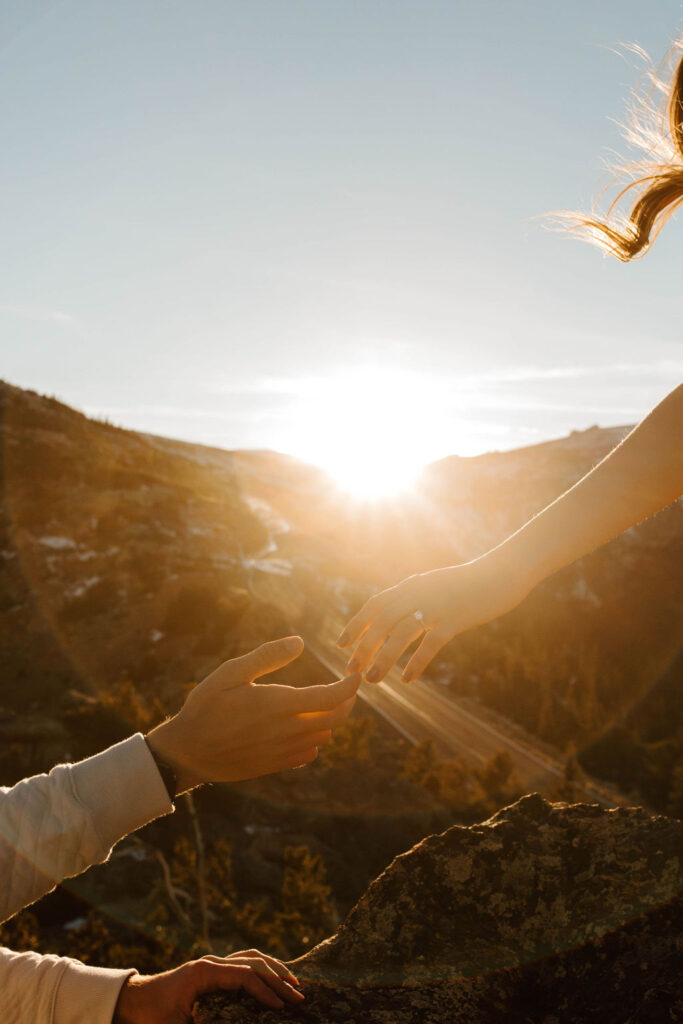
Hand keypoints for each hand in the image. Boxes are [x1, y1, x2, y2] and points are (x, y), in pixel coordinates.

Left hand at [113, 949, 303, 1022]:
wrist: (133, 1002)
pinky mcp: (214, 968)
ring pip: (252, 957)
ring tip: (294, 984)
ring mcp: (213, 962)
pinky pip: (244, 962)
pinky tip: (275, 979)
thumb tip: (237, 1020)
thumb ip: (203, 1023)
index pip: (244, 975)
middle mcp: (211, 962)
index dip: (265, 991)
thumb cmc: (152, 1018)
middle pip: (253, 963)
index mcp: (204, 972)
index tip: (282, 1007)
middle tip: (299, 997)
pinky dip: (263, 968)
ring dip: (275, 969)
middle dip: (278, 979)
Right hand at [146, 636, 358, 790]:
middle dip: (347, 701)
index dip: (350, 686)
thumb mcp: (231, 672)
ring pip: (323, 736)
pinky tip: (302, 726)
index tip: (355, 674)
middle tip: (345, 687)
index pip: (330, 698)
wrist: (188, 752)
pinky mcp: (276, 765)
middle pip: (335, 719)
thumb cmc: (206, 706)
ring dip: (329, 719)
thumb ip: (267, 657)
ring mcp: (283, 751)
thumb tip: (299, 642)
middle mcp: (286, 731)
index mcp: (278, 704)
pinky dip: (314, 738)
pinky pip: (308, 753)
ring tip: (322, 702)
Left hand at [337, 554, 531, 682]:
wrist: (502, 573)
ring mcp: (436, 605)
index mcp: (412, 585)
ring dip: (383, 658)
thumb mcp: (436, 585)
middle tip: (351, 669)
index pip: (375, 604)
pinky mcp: (455, 618)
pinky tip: (407, 679)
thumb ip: (416, 596)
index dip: (356, 624)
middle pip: (381, 621)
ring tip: (372, 679)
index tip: (341, 644)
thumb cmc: (470, 583)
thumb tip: (397, 612)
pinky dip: (416, 662)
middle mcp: (418, 593)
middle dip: (363, 646)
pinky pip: (430, 643)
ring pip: (401, 633)